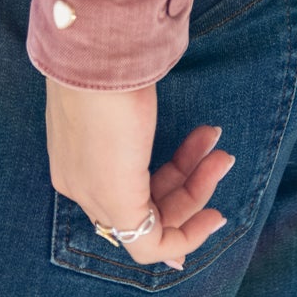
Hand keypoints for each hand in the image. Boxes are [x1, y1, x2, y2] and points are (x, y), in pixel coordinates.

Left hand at [43, 73, 234, 272]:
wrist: (92, 52)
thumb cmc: (107, 58)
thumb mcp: (119, 85)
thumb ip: (132, 100)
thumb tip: (145, 80)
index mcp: (74, 154)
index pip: (119, 184)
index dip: (160, 186)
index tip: (195, 169)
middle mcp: (80, 182)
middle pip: (141, 201)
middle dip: (189, 178)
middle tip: (218, 149)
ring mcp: (96, 196)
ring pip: (153, 219)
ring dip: (197, 190)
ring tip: (223, 156)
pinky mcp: (117, 204)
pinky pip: (154, 244)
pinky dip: (189, 234)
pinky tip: (215, 214)